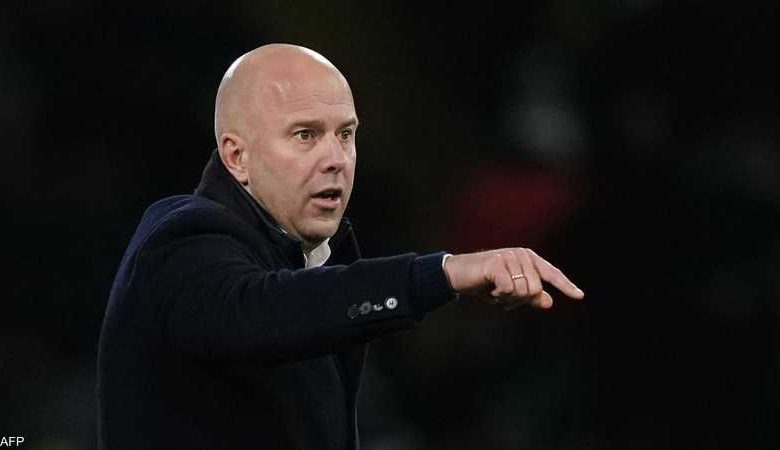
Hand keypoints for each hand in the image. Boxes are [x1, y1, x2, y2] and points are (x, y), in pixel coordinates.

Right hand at [443, 248, 583, 309]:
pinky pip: (508, 289)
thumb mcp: (510, 293)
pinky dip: (498, 295)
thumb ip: (529, 297)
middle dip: (517, 300)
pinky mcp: (497, 262)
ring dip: (506, 298)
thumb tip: (549, 302)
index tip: (579, 296)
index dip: (565, 286)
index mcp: (529, 259)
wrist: (459, 275)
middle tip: (501, 294)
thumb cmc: (486, 283)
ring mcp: (510, 256)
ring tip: (494, 290)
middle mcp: (522, 255)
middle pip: (534, 290)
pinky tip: (488, 287)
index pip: (551, 274)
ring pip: (522, 291)